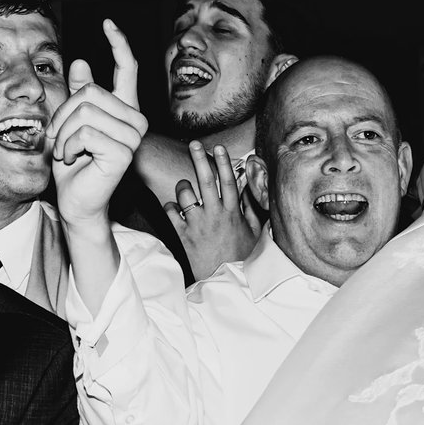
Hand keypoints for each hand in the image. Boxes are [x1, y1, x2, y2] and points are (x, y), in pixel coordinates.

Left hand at [48, 19, 146, 230]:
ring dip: (64, 133)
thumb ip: (78, 94)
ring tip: (68, 150)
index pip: (127, 67)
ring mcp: (132, 135)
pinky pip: (85, 132)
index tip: (108, 22)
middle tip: (60, 137)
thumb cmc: (74, 164)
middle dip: (64, 114)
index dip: (118, 42)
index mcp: (123, 108)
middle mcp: (134, 118)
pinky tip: (74, 159)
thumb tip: (80, 61)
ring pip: (85, 111)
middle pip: (90, 91)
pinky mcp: (124, 151)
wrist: (76, 201)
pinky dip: (69, 146)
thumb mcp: (70, 122)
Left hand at [166, 139, 261, 279]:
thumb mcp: (253, 233)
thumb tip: (247, 190)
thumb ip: (250, 209)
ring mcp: (197, 225)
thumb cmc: (240, 256)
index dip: (224, 163)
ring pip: (185, 195)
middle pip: (205, 181)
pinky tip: (173, 207)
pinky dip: (170, 207)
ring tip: (184, 185)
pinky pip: (171, 214)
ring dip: (182, 186)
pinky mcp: (183, 235)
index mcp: (232, 213)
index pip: (228, 182)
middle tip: (193, 144)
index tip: (219, 148)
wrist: (224, 280)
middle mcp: (214, 216)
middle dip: (199, 159)